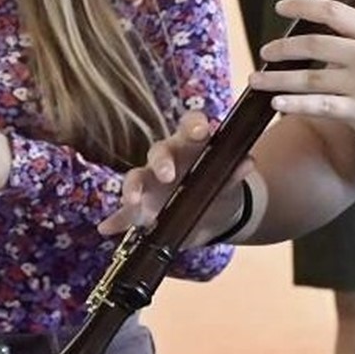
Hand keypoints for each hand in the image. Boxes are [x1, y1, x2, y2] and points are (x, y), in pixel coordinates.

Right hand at [103, 111, 253, 242]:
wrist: (217, 217)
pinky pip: (125, 213)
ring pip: (136, 178)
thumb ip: (235, 173)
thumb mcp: (231, 183)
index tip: (200, 131)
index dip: (193, 125)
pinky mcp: (141, 208)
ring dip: (132, 188)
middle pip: (158, 151)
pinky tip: (106, 228)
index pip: (190, 125)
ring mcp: (151, 183)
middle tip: (168, 175)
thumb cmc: (221, 188)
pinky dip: (116, 221)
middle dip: (162, 162)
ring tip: (133, 202)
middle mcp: (167, 159)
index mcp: (192, 146)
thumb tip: (248, 162)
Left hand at [252, 0, 354, 163]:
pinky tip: (276, 104)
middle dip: (282, 47)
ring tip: (256, 80)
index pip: (333, 10)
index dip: (301, 6)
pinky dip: (293, 103)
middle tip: (265, 52)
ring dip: (277, 78)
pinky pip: (318, 105)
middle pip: (314, 41)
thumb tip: (327, 41)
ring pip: (308, 76)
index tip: (280, 7)